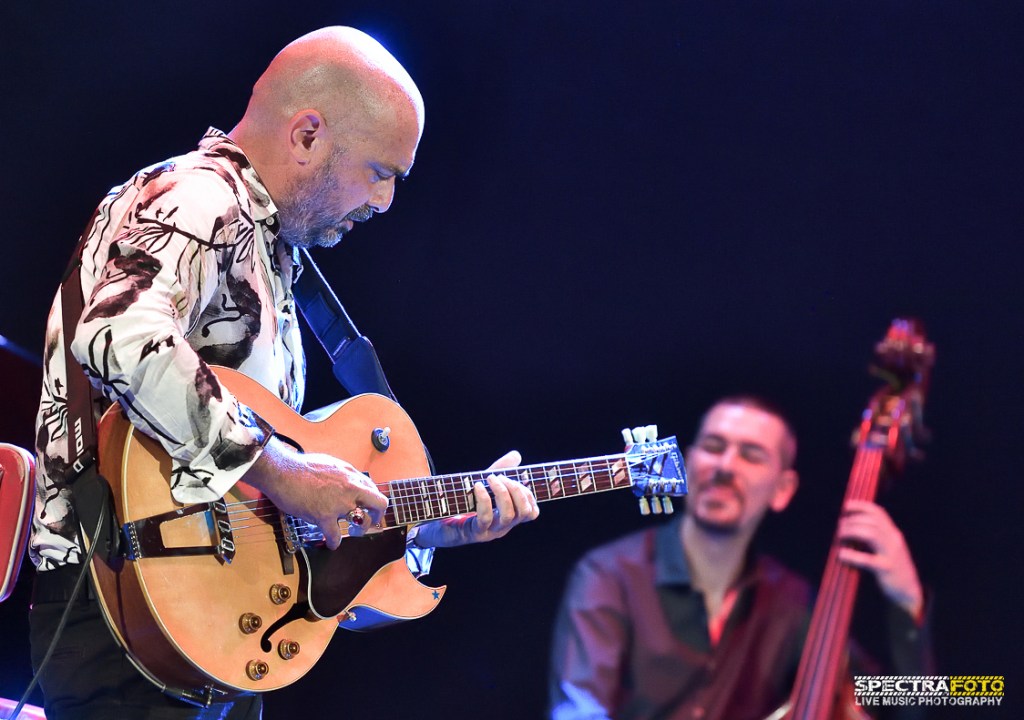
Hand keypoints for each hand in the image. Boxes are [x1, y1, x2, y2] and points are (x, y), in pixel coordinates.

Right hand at [244, 437, 388, 549]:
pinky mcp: (324, 516)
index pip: (373, 489)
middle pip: (379, 504)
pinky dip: (334, 543)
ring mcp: (339, 503)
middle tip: (372, 522)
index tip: (369, 507)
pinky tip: (331, 544)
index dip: (372, 500)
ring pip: (362, 522)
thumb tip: (349, 482)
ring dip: (358, 530)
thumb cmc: (300, 467)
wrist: (281, 471)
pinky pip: (336, 536)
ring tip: (351, 532)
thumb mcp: (330, 463)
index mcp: (351, 474)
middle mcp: (350, 488)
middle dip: (378, 515)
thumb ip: (343, 474)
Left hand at [412, 450, 539, 547]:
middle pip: (524, 512)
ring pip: (508, 515)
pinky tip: (478, 486)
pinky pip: (485, 517)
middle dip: (517, 490)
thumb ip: (501, 470)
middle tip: (499, 477)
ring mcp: (490, 532)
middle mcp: (503, 527)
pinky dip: (484, 498)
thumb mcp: (484, 483)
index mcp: (508, 517)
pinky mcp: (474, 532)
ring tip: (490, 478)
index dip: (529, 495)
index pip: (532, 512)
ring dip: (502, 492)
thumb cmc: (463, 501)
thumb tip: (517, 455)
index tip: (515, 479)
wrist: (436, 519)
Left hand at [836, 499, 923, 618]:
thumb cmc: (892, 569)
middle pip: (871, 521)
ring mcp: (892, 554)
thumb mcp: (887, 549)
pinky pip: (867, 559)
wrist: (909, 592)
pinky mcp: (887, 569)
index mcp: (893, 534)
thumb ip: (875, 537)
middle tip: (838, 528)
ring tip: (839, 537)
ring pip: (870, 534)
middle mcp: (894, 540)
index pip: (878, 512)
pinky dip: (851, 555)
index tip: (846, 506)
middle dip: (851, 521)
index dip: (861, 506)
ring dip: (851, 532)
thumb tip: (849, 526)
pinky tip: (841, 554)